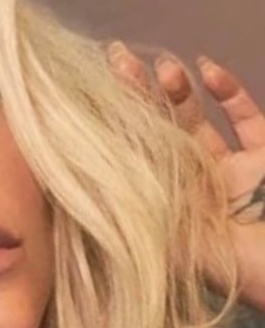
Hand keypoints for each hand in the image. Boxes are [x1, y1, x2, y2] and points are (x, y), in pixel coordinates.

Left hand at [108, 42, 264, 311]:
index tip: (91, 89)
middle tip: (117, 59)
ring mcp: (229, 170)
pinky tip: (208, 68)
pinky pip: (247, 120)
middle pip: (159, 133)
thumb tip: (80, 198)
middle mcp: (192, 185)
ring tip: (163, 67)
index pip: (133, 156)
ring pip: (198, 122)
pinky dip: (229, 93)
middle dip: (139, 95)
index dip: (114, 123)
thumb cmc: (235, 269)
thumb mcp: (176, 251)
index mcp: (166, 205)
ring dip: (180, 92)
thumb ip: (138, 222)